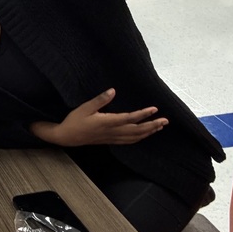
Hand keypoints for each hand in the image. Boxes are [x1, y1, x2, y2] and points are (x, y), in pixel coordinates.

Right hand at [30, 88, 167, 146]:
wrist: (67, 137)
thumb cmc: (74, 120)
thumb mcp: (84, 107)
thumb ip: (100, 100)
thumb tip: (113, 90)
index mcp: (107, 122)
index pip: (130, 118)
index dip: (143, 114)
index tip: (154, 109)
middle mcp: (112, 131)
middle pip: (137, 130)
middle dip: (152, 126)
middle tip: (165, 121)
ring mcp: (112, 137)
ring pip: (134, 137)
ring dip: (148, 132)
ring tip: (159, 127)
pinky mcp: (110, 140)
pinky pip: (128, 141)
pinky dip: (139, 138)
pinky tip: (144, 135)